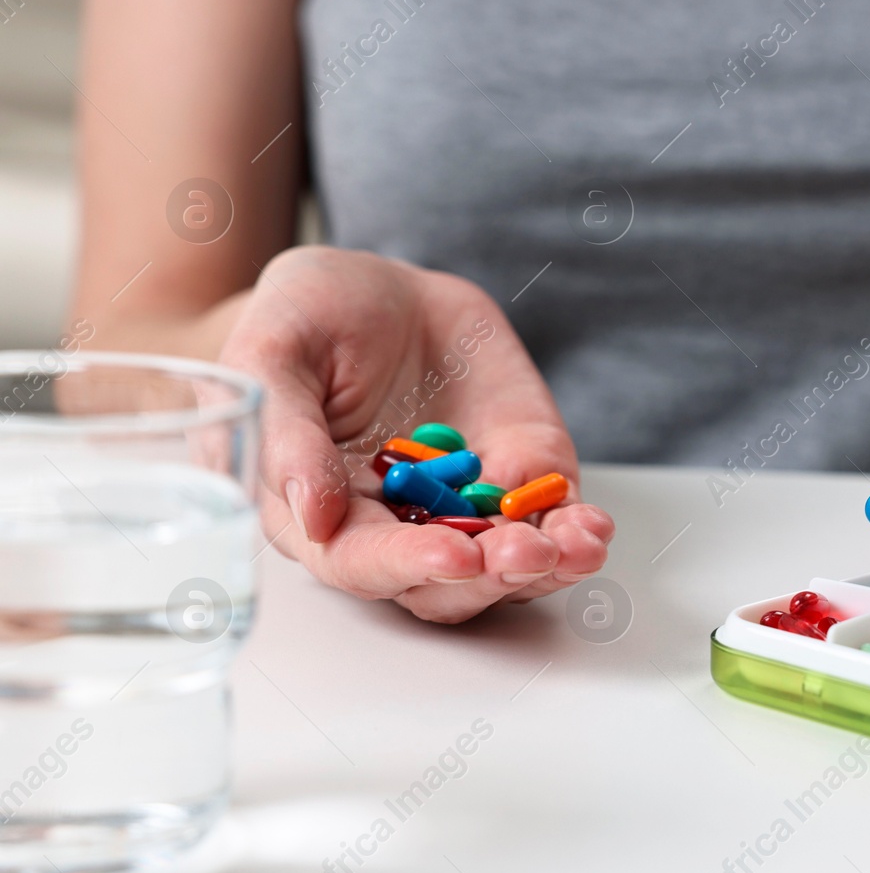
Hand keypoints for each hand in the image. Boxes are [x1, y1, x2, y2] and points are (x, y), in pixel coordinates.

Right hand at [221, 246, 613, 621]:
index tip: (454, 557)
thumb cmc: (306, 319)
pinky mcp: (520, 473)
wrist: (378, 287)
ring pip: (506, 568)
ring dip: (545, 566)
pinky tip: (593, 528)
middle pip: (444, 585)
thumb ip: (285, 435)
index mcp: (324, 513)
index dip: (408, 567)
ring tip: (575, 545)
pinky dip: (576, 532)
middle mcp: (398, 526)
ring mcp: (466, 506)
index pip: (363, 564)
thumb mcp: (273, 354)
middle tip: (523, 551)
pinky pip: (552, 518)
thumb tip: (314, 517)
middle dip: (488, 576)